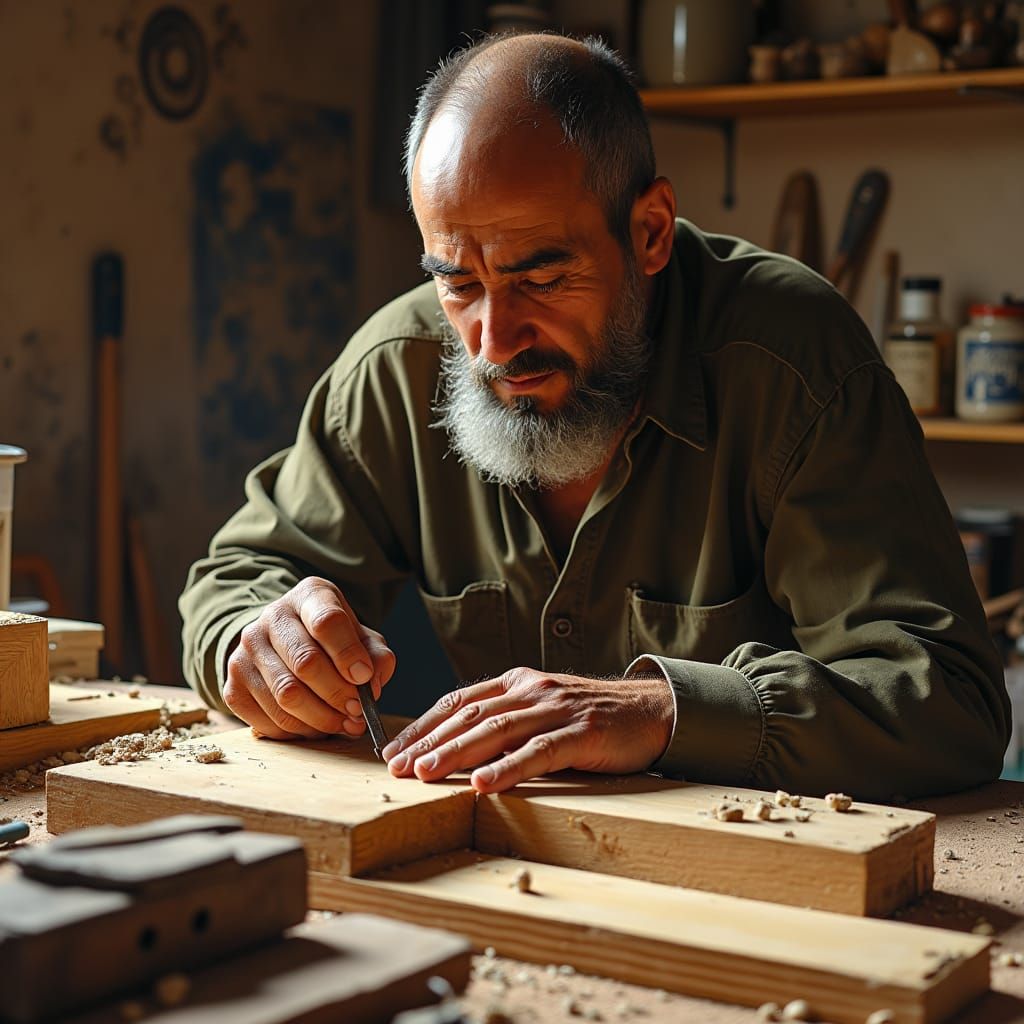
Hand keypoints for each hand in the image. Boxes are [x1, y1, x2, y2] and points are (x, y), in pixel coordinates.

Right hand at [223, 577, 395, 739]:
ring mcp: (246, 651)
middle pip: (305, 662)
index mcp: (309, 596)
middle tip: (357, 712)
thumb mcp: (361, 637)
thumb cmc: (332, 641)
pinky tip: (315, 727)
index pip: (326, 622)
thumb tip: (372, 683)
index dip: (347, 654)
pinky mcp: (233, 685)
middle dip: (337, 694)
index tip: (364, 678)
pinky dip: (297, 732)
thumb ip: (376, 656)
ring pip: (286, 696)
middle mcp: (272, 617)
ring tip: (343, 724)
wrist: (286, 644)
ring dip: (321, 719)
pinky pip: (267, 719)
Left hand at [382, 668, 673, 792]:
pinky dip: (509, 768)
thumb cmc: (591, 718)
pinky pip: (540, 751)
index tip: (391, 751)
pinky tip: (485, 784)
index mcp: (516, 683)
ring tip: (426, 774)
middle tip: (396, 767)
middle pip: (470, 716)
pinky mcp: (582, 732)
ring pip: (497, 730)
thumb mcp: (541, 710)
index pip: (458, 702)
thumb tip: (453, 750)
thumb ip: (505, 721)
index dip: (423, 725)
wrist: (651, 710)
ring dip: (457, 753)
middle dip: (429, 741)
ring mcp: (556, 708)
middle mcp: (531, 689)